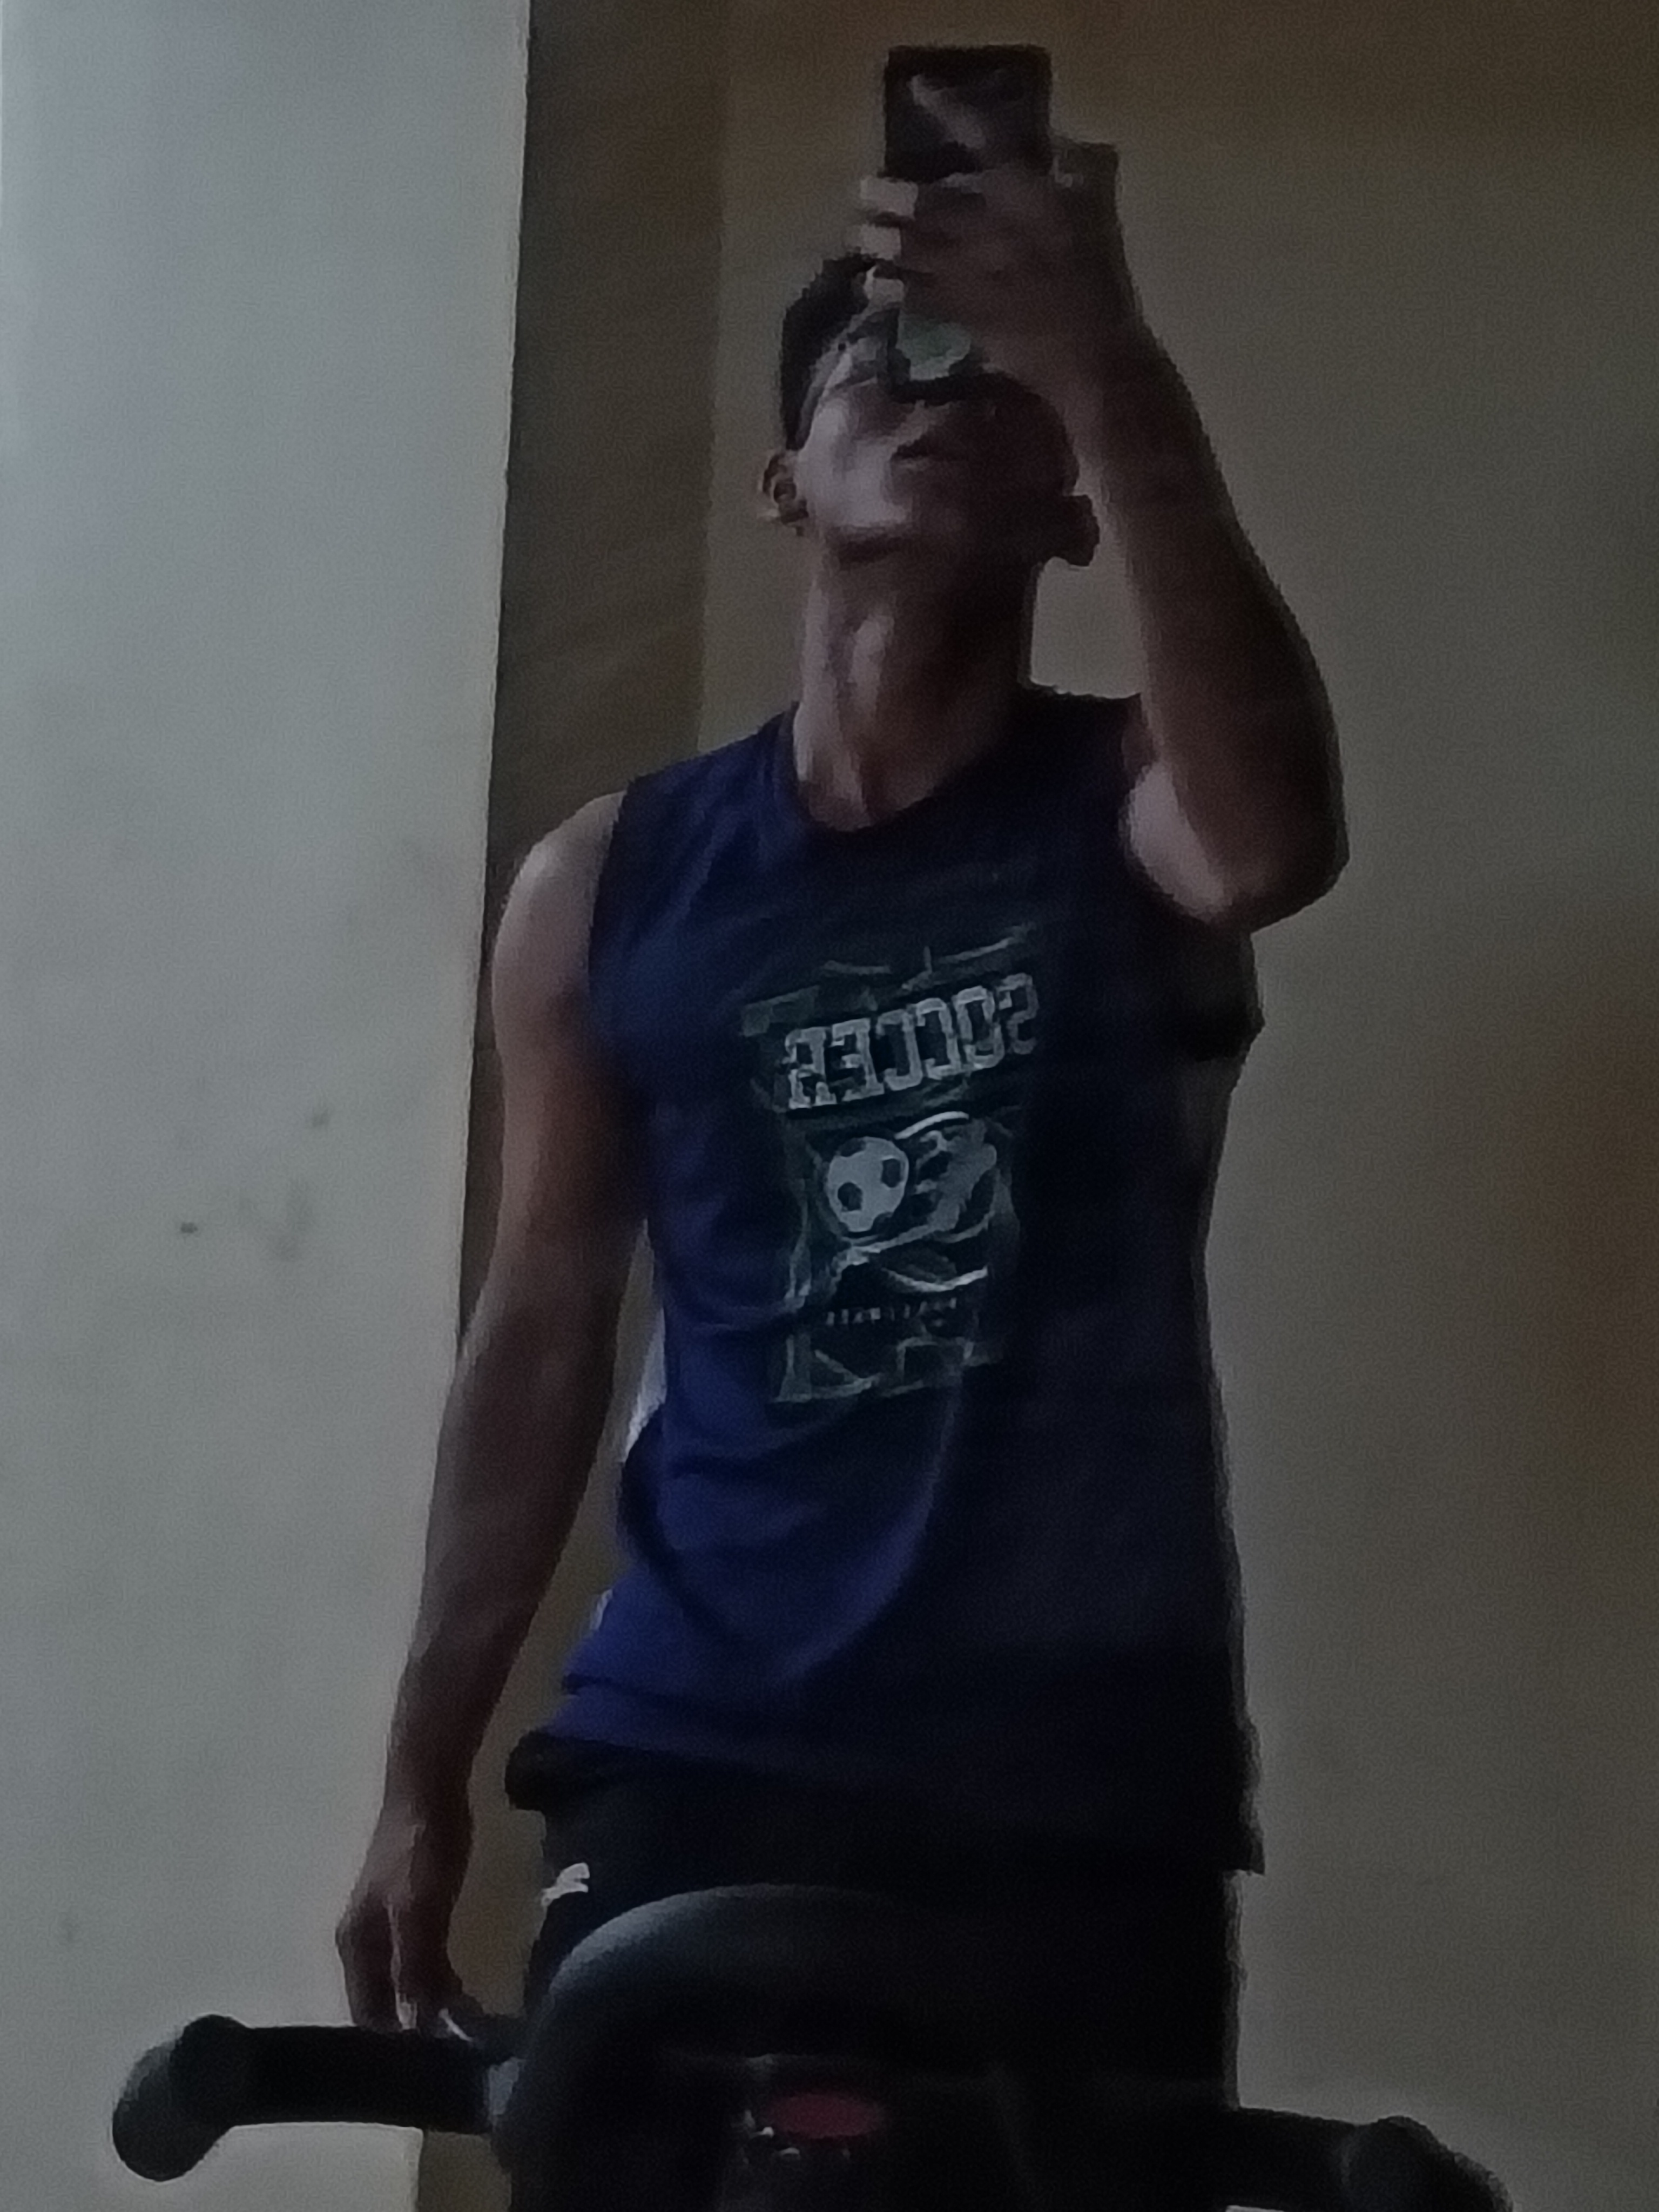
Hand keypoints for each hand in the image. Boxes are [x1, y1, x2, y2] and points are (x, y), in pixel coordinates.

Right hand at [336, 1791, 471, 2030]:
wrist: (428, 1785)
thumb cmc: (419, 1850)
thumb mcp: (418, 1912)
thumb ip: (415, 1967)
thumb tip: (418, 2025)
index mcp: (355, 1946)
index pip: (368, 2016)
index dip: (397, 2045)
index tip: (433, 2067)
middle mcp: (363, 1941)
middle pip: (384, 2001)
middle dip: (414, 2026)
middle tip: (458, 2051)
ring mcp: (385, 1921)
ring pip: (404, 1979)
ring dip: (429, 2001)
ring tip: (466, 2029)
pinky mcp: (410, 1905)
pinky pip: (419, 1957)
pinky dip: (436, 1975)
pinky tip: (461, 1987)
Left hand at [852, 89, 1150, 417]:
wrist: (1091, 353)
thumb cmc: (1099, 280)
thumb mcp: (1096, 212)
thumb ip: (1077, 173)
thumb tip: (1060, 147)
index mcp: (1025, 194)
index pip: (984, 138)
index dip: (949, 111)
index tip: (918, 90)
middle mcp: (990, 226)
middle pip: (931, 203)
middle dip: (894, 195)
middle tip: (864, 188)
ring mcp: (972, 272)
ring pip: (915, 250)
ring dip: (882, 242)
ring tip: (858, 235)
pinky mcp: (963, 314)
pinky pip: (917, 298)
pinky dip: (891, 291)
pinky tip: (871, 284)